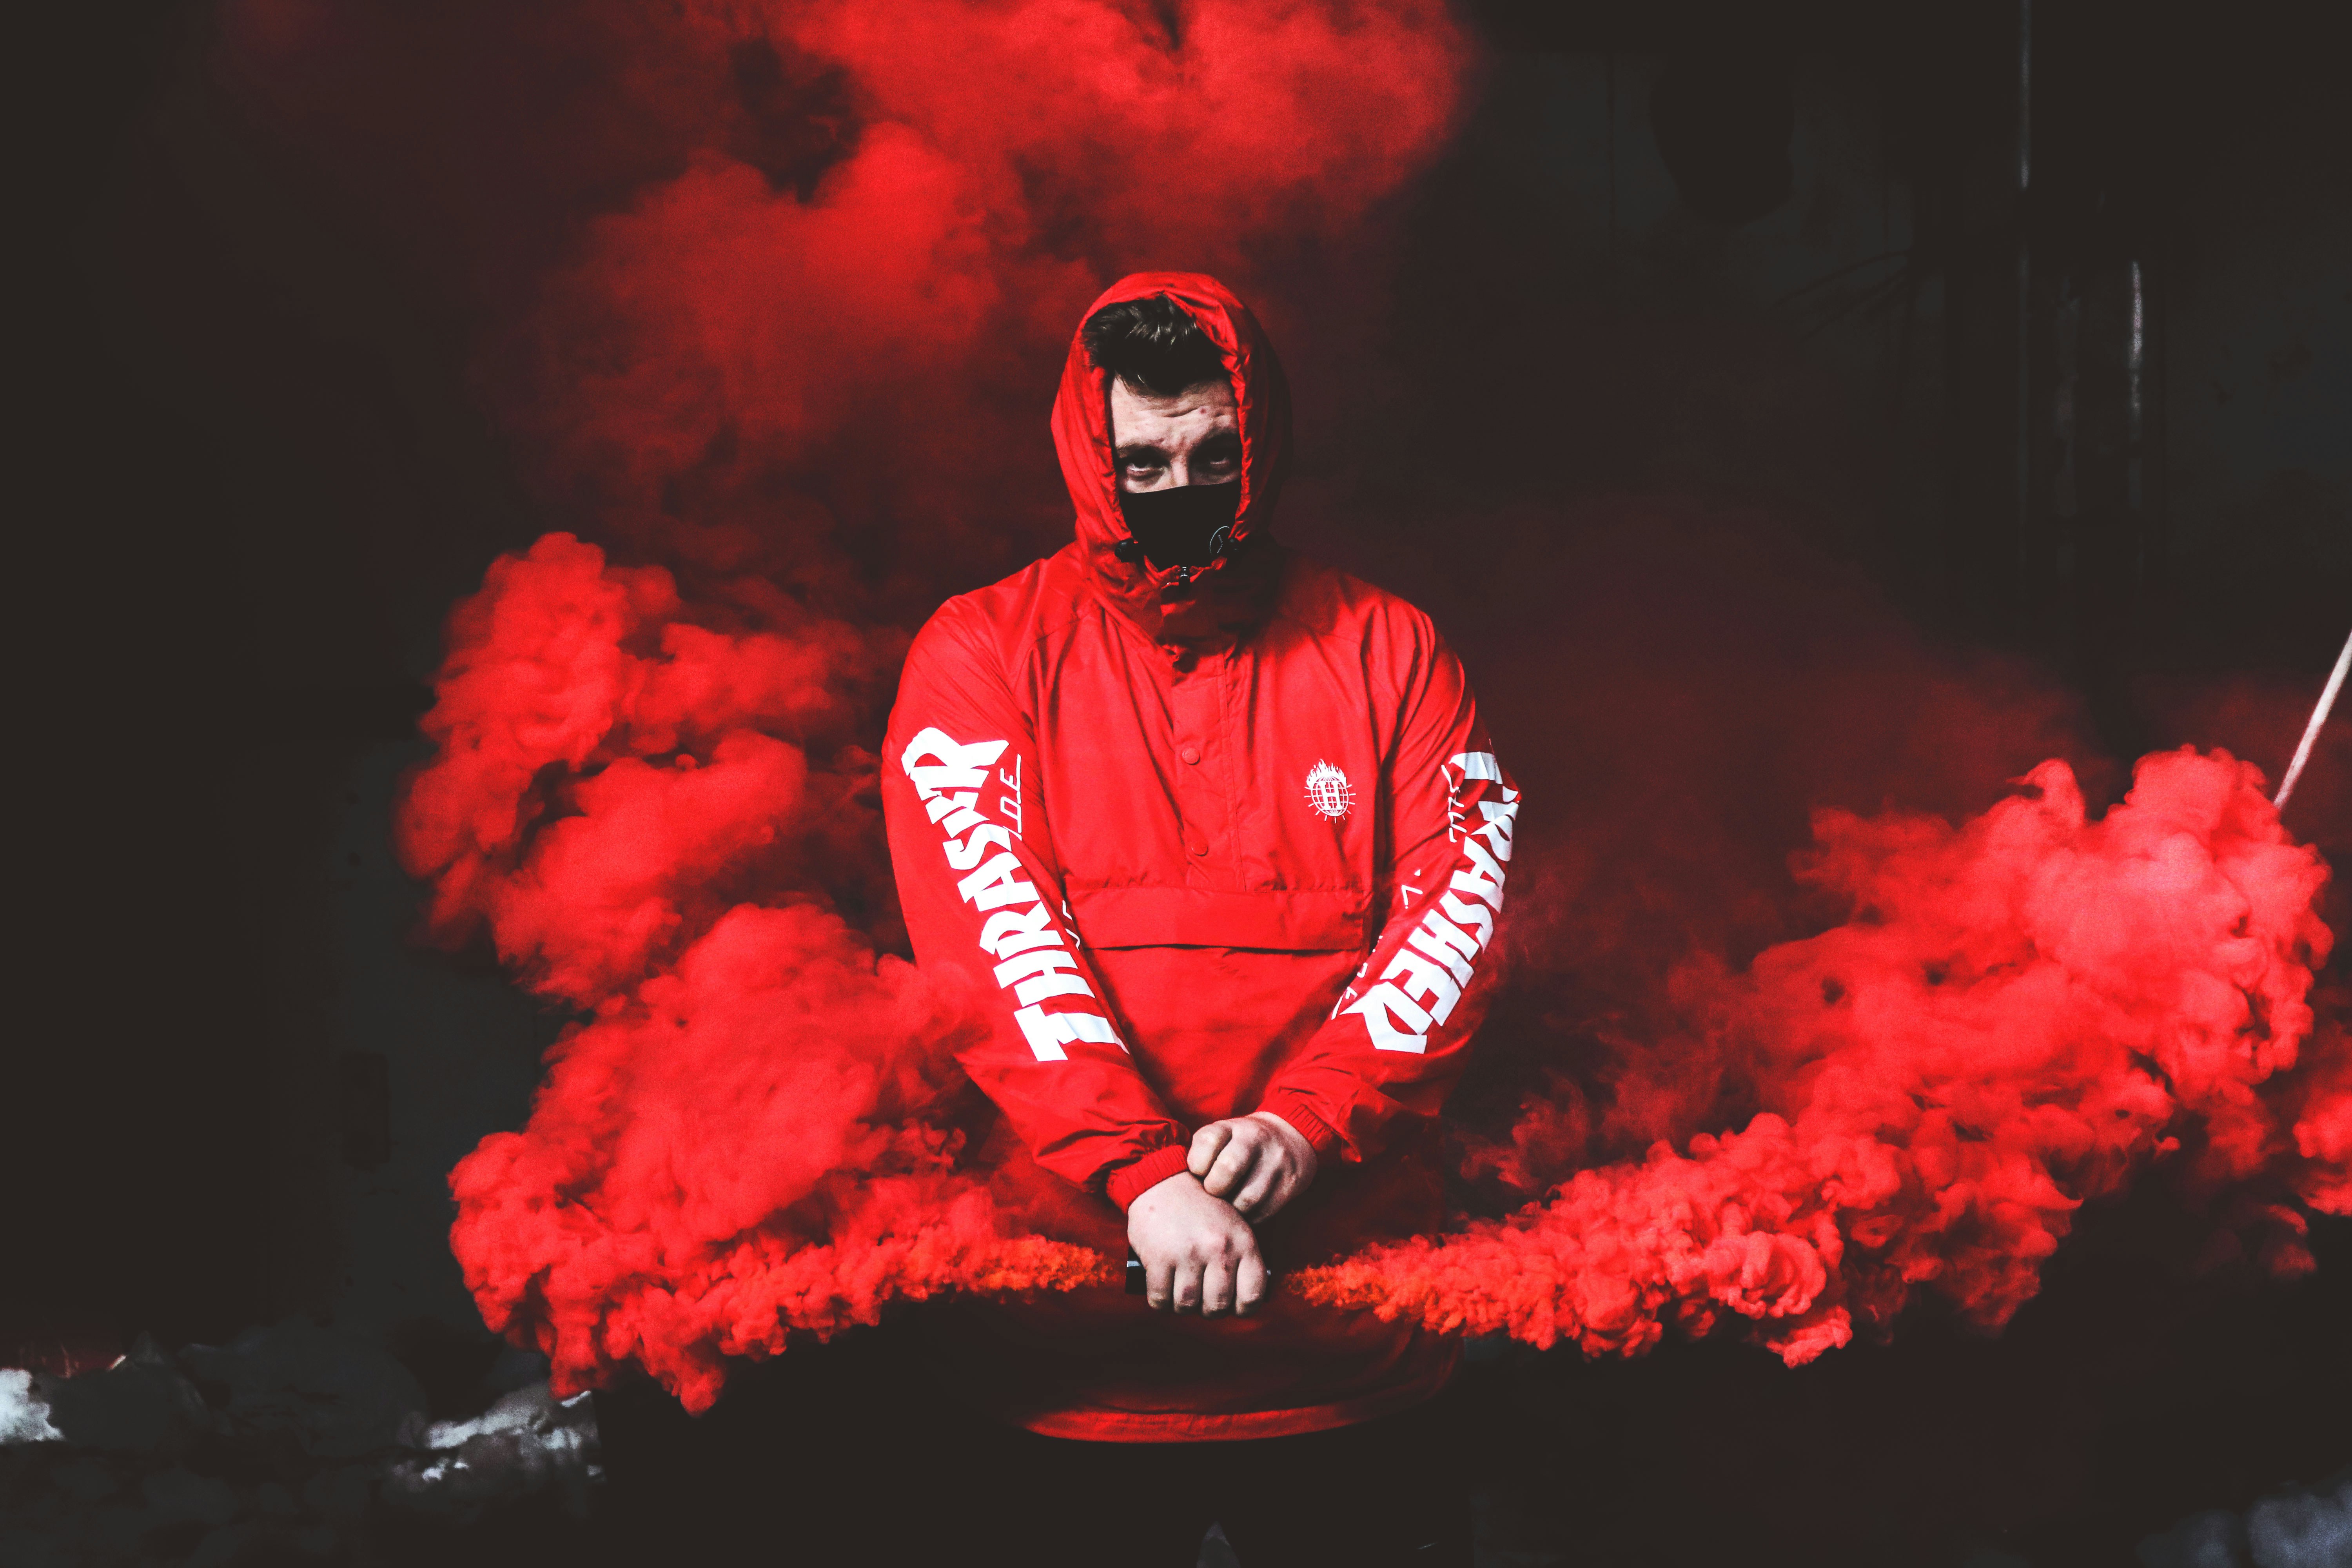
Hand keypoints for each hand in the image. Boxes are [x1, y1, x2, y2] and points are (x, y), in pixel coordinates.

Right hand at [1126, 1172, 1265, 1315]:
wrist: (1163, 1179)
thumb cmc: (1201, 1207)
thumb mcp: (1234, 1225)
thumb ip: (1241, 1258)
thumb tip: (1239, 1303)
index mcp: (1243, 1242)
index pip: (1252, 1297)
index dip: (1241, 1309)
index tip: (1230, 1305)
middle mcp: (1219, 1249)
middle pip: (1217, 1307)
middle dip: (1207, 1309)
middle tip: (1200, 1298)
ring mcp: (1188, 1253)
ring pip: (1187, 1306)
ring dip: (1182, 1306)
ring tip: (1179, 1292)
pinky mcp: (1159, 1257)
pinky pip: (1160, 1299)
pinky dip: (1159, 1301)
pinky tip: (1161, 1289)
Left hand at [1189, 1111, 1316, 1222]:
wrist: (1291, 1135)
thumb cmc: (1241, 1144)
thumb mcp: (1221, 1137)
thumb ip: (1200, 1154)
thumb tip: (1179, 1189)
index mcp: (1231, 1127)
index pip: (1207, 1141)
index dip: (1196, 1164)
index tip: (1198, 1173)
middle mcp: (1255, 1139)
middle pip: (1228, 1168)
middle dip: (1214, 1189)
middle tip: (1213, 1193)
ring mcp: (1276, 1161)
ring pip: (1248, 1198)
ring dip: (1232, 1210)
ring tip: (1227, 1207)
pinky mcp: (1291, 1183)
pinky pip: (1264, 1212)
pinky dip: (1249, 1219)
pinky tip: (1244, 1213)